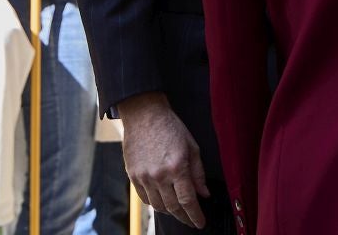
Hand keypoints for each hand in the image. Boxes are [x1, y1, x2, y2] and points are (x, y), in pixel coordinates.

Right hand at [119, 93, 209, 228]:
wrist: (144, 114)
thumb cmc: (170, 127)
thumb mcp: (191, 146)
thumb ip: (198, 172)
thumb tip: (204, 194)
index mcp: (177, 167)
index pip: (188, 201)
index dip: (195, 216)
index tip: (200, 223)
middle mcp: (159, 175)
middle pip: (173, 207)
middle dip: (184, 217)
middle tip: (191, 221)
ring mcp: (144, 177)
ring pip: (158, 206)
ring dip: (170, 212)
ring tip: (178, 211)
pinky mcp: (133, 175)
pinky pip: (145, 198)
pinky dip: (155, 204)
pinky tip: (162, 202)